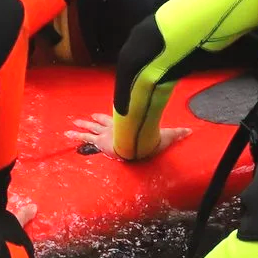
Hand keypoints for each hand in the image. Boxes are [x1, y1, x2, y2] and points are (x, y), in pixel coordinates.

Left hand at [66, 112, 189, 160]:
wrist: (138, 142)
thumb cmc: (149, 139)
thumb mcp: (164, 137)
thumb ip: (176, 134)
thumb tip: (190, 131)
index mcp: (126, 125)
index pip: (115, 119)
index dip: (106, 117)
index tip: (99, 115)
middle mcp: (114, 126)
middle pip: (101, 122)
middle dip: (91, 121)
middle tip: (82, 118)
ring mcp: (106, 133)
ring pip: (90, 129)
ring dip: (81, 126)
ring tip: (71, 125)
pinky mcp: (100, 141)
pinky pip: (85, 138)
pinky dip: (76, 135)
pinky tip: (66, 134)